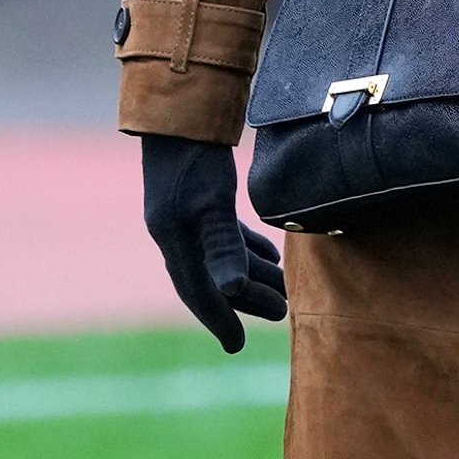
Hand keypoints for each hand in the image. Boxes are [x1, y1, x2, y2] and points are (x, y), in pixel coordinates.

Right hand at [140, 134, 285, 351]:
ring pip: (221, 257)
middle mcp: (177, 235)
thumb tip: (232, 290)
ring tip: (283, 287)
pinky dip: (246, 248)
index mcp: (176, 242)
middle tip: (280, 313)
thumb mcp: (213, 203)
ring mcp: (186, 216)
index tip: (236, 346)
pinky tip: (270, 254)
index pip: (198, 293)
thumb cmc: (197, 158)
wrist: (178, 112)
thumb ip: (225, 246)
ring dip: (252, 274)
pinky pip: (224, 235)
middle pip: (213, 279)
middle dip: (246, 299)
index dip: (218, 320)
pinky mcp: (198, 199)